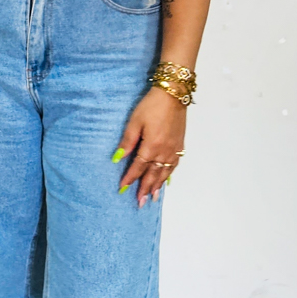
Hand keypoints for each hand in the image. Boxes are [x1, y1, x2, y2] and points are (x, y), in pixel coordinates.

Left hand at [114, 87, 187, 207]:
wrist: (174, 94)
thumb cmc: (152, 105)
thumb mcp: (135, 121)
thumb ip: (127, 141)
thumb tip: (117, 158)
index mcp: (151, 146)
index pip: (138, 167)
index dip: (130, 178)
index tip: (123, 189)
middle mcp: (164, 152)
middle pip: (153, 174)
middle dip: (145, 189)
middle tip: (140, 203)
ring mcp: (174, 150)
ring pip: (165, 173)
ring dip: (158, 186)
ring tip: (152, 198)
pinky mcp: (180, 145)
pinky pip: (174, 166)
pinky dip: (169, 175)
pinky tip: (167, 181)